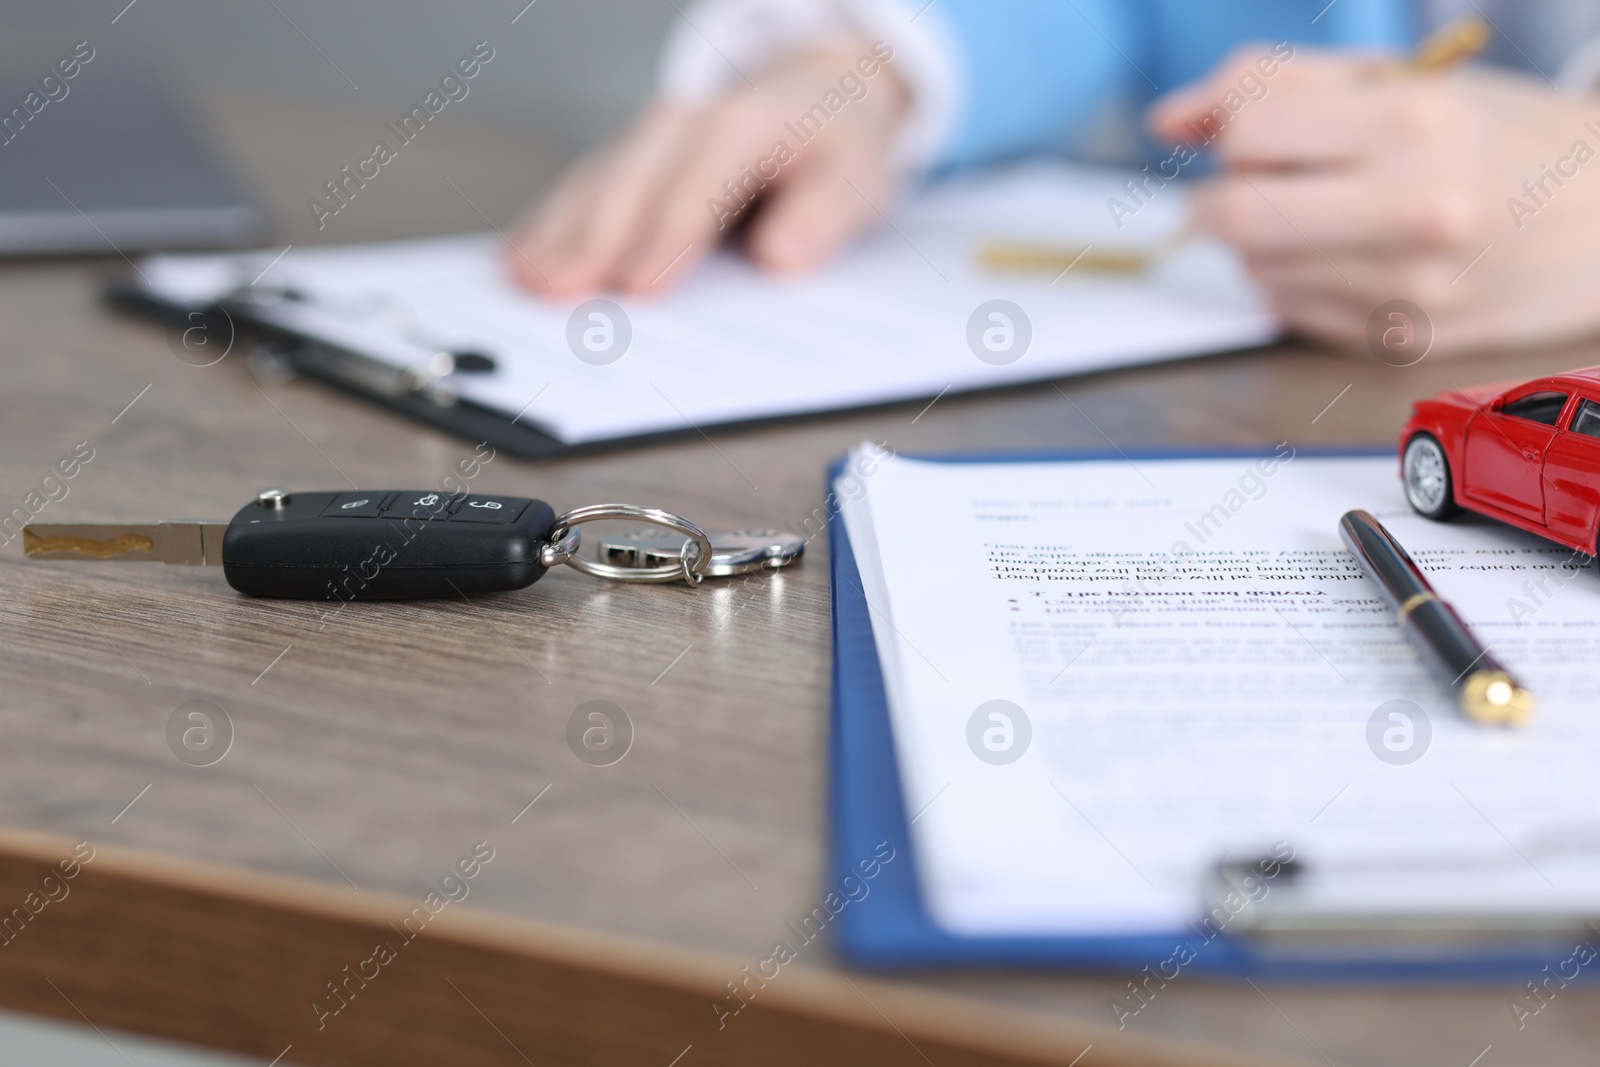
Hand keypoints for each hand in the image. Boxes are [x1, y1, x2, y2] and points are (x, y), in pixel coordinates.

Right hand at [505, 38, 907, 296]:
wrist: (821, 90)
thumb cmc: (838, 144)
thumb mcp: (860, 176)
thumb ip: (825, 214)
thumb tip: (781, 255)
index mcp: (746, 125)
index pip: (699, 190)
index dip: (666, 240)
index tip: (638, 289)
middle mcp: (688, 123)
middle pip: (631, 185)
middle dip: (592, 240)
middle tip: (558, 291)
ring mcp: (652, 138)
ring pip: (596, 183)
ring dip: (558, 232)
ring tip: (525, 278)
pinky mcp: (633, 156)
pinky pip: (585, 186)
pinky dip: (550, 222)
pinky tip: (520, 255)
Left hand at [1149, 48, 1599, 354]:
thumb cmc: (1499, 140)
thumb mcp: (1406, 80)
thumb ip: (1276, 83)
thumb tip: (1168, 121)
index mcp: (1418, 121)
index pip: (1249, 130)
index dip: (1227, 129)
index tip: (1244, 134)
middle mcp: (1416, 209)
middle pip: (1236, 216)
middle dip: (1215, 199)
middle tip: (1239, 184)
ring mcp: (1410, 286)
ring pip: (1254, 271)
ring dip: (1256, 243)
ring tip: (1316, 215)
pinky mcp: (1402, 340)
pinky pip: (1291, 310)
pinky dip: (1291, 280)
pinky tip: (1343, 255)